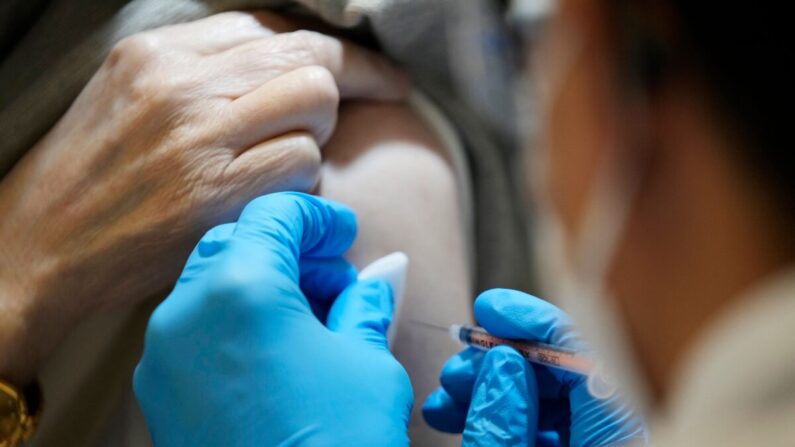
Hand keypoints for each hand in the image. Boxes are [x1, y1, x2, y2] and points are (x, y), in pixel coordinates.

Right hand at [0, 11, 406, 384]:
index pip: (270, 27)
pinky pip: (304, 163)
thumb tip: (283, 63)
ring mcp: (198, 136)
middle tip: (377, 96)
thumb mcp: (130, 96)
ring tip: (291, 158)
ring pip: (315, 102)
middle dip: (356, 79)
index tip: (361, 68)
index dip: (328, 47)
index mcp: (157, 53)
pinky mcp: (214, 192)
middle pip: (308, 57)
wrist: (40, 246)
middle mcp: (180, 83)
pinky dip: (306, 180)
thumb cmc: (90, 177)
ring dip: (320, 133)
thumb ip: (204, 73)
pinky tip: (275, 195)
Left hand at [134, 192, 412, 445]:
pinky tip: (280, 349)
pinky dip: (235, 320)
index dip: (318, 217)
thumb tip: (385, 272)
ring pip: (210, 284)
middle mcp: (186, 313)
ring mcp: (164, 356)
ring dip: (262, 282)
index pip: (275, 215)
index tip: (347, 235)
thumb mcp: (366, 362)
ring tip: (315, 317)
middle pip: (237, 242)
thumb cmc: (337, 443)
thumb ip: (367, 302)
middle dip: (290, 249)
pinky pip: (194, 330)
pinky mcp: (160, 394)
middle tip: (337, 277)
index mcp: (241, 288)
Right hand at [423, 289, 645, 445]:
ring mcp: (586, 443)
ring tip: (447, 392)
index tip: (488, 306)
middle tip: (456, 365)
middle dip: (499, 359)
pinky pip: (535, 423)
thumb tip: (501, 357)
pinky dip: (495, 412)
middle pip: (560, 374)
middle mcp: (604, 437)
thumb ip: (503, 419)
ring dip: (489, 385)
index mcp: (610, 439)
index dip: (534, 323)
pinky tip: (456, 411)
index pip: (584, 359)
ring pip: (542, 397)